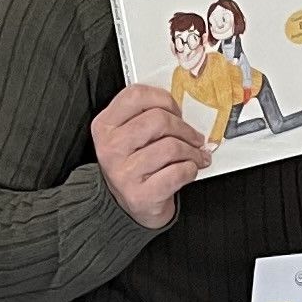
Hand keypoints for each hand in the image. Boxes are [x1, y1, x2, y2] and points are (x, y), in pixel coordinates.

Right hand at [92, 84, 211, 229]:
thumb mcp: (129, 135)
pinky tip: (189, 170)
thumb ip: (147, 115)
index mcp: (105, 125)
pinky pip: (178, 172)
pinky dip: (190, 169)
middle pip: (159, 119)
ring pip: (172, 146)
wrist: (127, 206)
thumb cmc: (134, 164)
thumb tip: (182, 110)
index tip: (176, 111)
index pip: (136, 95)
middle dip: (185, 128)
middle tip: (194, 138)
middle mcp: (110, 148)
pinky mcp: (141, 195)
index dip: (164, 99)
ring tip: (197, 156)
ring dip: (193, 151)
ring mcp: (123, 173)